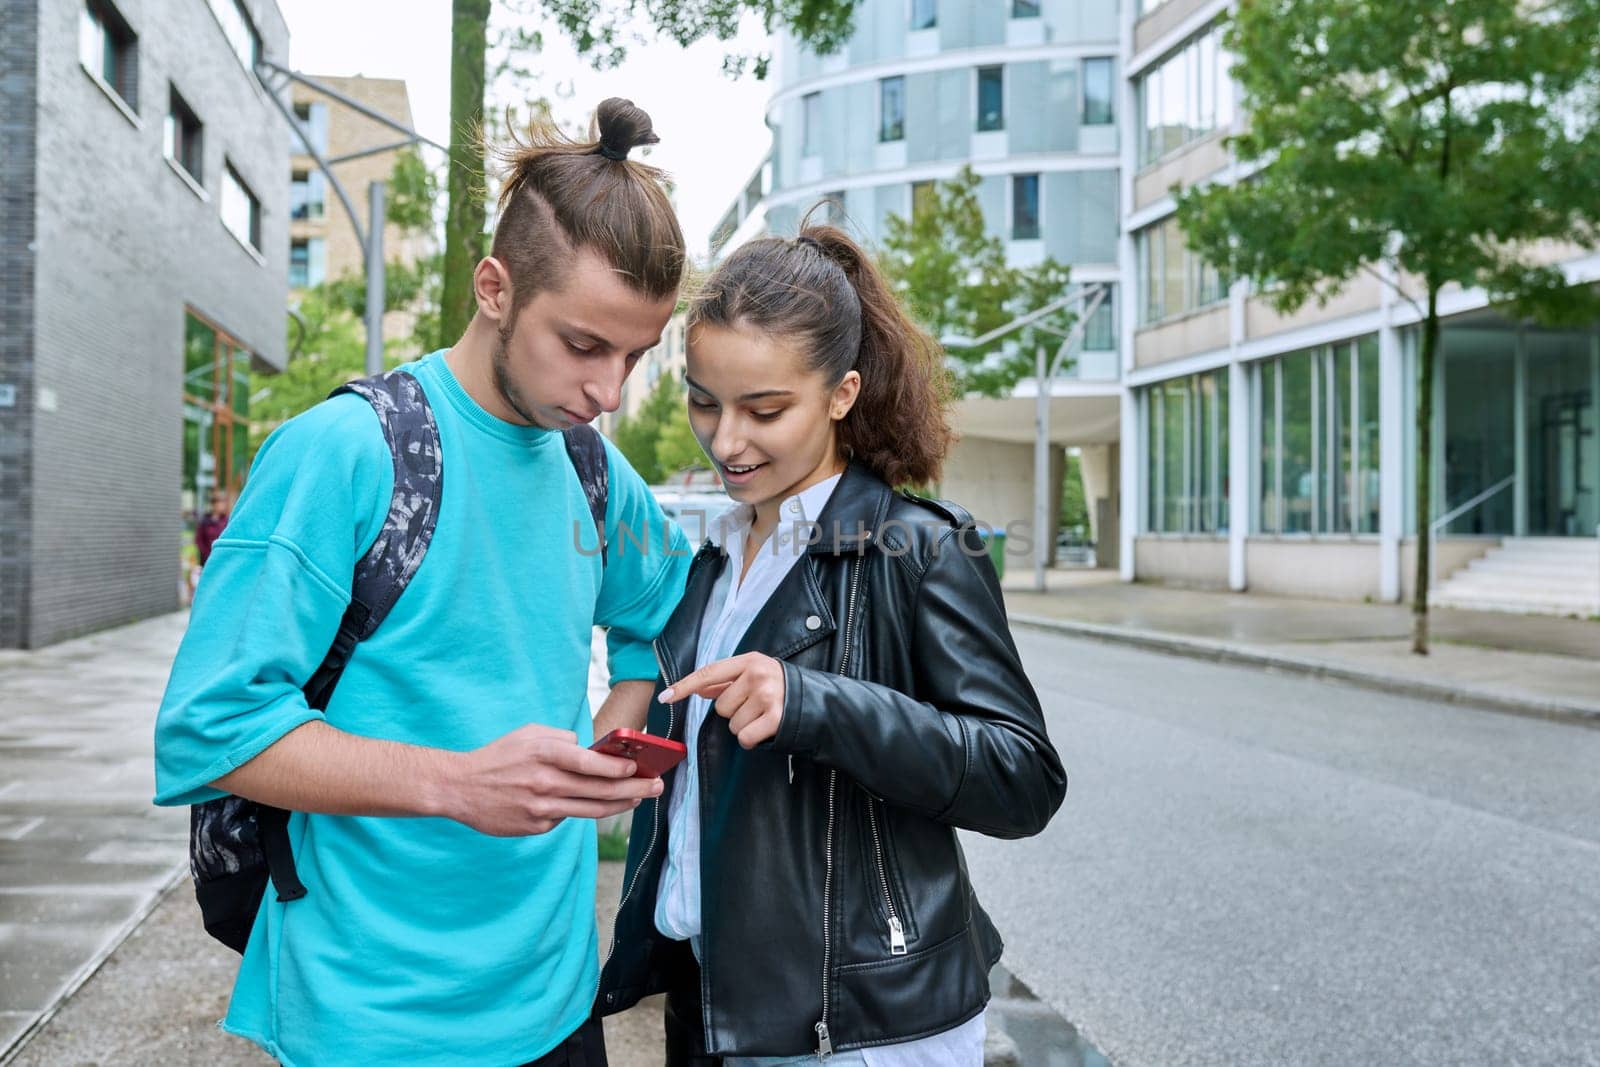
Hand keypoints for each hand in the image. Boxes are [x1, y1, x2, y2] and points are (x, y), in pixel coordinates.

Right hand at [442, 724, 662, 836]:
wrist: (459, 788)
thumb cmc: (498, 757)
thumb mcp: (528, 734)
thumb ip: (562, 739)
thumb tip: (590, 750)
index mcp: (544, 754)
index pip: (592, 763)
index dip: (620, 769)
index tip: (639, 768)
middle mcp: (545, 782)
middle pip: (600, 790)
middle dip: (635, 789)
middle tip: (657, 787)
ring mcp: (541, 808)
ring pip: (591, 809)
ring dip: (621, 805)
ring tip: (640, 799)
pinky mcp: (536, 826)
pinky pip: (567, 818)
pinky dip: (581, 810)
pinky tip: (593, 804)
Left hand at [660, 653, 785, 749]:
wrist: (819, 703)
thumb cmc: (782, 689)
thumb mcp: (757, 675)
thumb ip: (729, 681)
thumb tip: (700, 689)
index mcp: (750, 661)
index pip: (709, 673)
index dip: (685, 686)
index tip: (665, 698)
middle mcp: (757, 675)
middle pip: (720, 706)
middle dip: (734, 712)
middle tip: (756, 707)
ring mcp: (767, 696)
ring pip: (732, 724)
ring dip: (744, 726)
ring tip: (764, 717)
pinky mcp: (775, 718)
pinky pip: (745, 738)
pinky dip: (752, 740)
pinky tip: (766, 730)